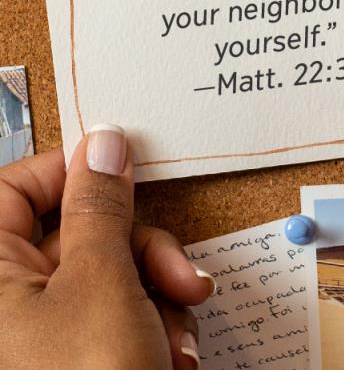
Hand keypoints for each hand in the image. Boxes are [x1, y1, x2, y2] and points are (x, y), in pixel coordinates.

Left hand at [0, 126, 212, 368]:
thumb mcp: (103, 284)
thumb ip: (102, 207)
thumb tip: (104, 143)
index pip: (16, 186)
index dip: (76, 173)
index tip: (129, 172)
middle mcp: (5, 298)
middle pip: (81, 235)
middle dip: (144, 257)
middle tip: (179, 279)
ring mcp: (36, 333)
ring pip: (111, 278)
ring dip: (159, 301)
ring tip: (174, 342)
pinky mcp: (71, 359)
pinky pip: (117, 320)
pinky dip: (152, 333)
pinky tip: (169, 362)